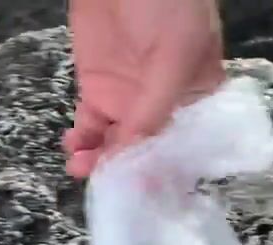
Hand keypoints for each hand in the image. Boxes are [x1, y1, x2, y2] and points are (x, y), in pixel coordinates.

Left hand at [64, 0, 225, 177]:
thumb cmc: (166, 2)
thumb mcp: (173, 54)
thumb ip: (154, 111)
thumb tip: (134, 163)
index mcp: (198, 104)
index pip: (185, 152)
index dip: (167, 177)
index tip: (146, 197)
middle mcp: (165, 111)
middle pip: (148, 157)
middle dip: (127, 175)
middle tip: (106, 186)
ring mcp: (130, 104)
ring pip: (115, 148)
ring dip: (99, 163)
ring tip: (82, 167)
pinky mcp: (98, 94)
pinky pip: (90, 130)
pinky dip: (81, 144)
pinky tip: (74, 150)